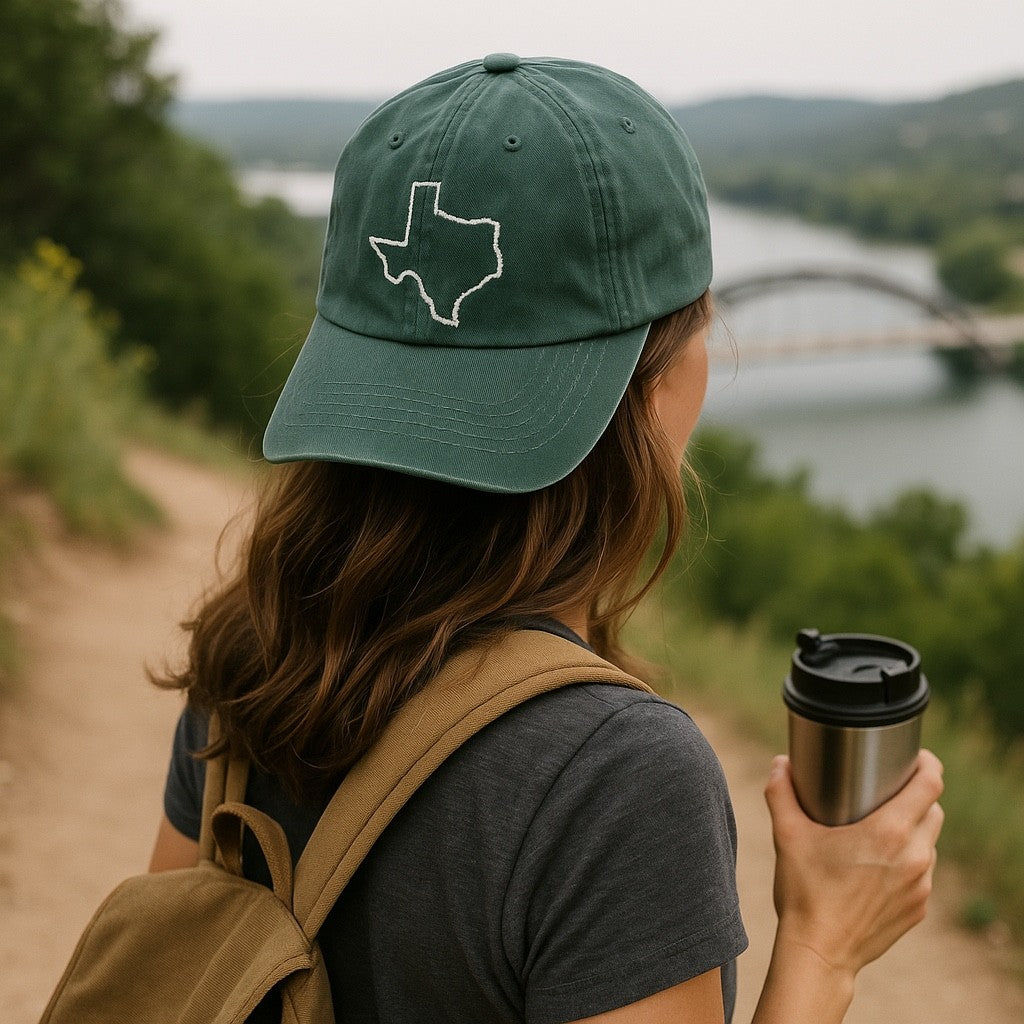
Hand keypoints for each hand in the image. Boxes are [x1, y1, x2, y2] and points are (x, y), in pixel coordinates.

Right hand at [764, 749, 943, 979]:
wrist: (819, 951)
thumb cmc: (804, 891)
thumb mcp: (786, 834)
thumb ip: (781, 792)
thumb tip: (780, 764)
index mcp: (889, 832)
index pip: (930, 786)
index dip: (927, 765)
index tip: (914, 757)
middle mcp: (914, 856)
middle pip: (933, 810)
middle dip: (916, 795)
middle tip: (887, 789)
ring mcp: (920, 885)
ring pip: (929, 842)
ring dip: (912, 829)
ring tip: (882, 825)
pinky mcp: (918, 908)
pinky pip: (922, 872)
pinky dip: (907, 860)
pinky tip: (879, 863)